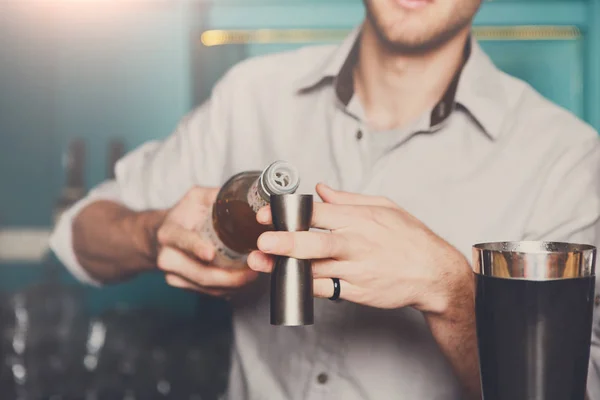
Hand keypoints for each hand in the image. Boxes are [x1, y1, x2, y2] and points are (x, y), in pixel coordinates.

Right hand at [155, 186, 258, 297]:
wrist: (164, 235)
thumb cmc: (184, 215)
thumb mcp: (196, 198)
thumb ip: (216, 196)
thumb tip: (244, 196)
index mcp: (169, 232)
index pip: (181, 240)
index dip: (195, 247)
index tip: (210, 253)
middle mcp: (167, 256)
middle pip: (199, 273)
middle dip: (228, 276)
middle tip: (251, 271)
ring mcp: (173, 274)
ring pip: (205, 287)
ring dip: (232, 285)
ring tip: (252, 276)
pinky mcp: (182, 285)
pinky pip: (207, 292)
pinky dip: (227, 289)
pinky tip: (241, 282)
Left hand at [247, 183, 471, 315]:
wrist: (434, 273)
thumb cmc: (410, 238)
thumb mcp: (385, 207)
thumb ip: (348, 199)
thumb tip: (320, 190)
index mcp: (360, 219)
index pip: (318, 213)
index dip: (289, 213)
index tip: (267, 214)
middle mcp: (356, 244)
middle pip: (316, 244)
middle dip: (287, 242)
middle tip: (262, 242)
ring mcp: (357, 270)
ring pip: (316, 270)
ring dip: (286, 267)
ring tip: (263, 263)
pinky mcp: (357, 291)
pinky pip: (325, 289)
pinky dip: (305, 285)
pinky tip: (287, 279)